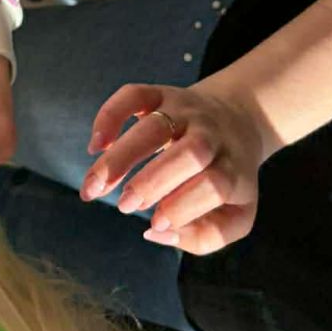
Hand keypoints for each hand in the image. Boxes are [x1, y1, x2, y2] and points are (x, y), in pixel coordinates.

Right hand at [80, 79, 274, 254]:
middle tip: (124, 206)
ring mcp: (186, 111)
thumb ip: (203, 236)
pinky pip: (134, 95)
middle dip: (153, 181)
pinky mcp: (162, 94)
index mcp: (233, 168)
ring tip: (94, 187)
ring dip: (120, 157)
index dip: (184, 205)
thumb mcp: (235, 216)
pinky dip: (110, 115)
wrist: (238, 120)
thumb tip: (155, 233)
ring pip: (154, 126)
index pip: (215, 184)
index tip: (155, 224)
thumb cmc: (229, 179)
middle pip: (190, 153)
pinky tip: (96, 145)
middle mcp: (212, 136)